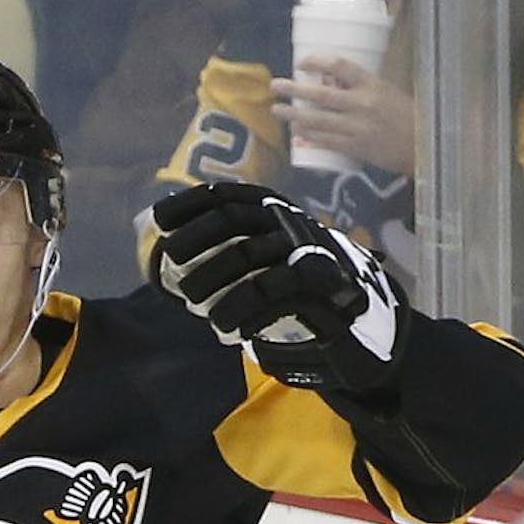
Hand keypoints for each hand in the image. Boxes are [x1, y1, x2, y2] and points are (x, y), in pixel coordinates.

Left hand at [140, 182, 406, 391]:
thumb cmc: (305, 292)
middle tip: (171, 266)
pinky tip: (231, 327)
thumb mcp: (270, 263)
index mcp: (279, 213)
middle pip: (234, 222)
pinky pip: (272, 294)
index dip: (193, 203)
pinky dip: (244, 311)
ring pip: (248, 258)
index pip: (232, 196)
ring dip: (212, 282)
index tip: (159, 219)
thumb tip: (174, 253)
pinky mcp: (323, 290)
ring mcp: (310, 253)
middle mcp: (294, 224)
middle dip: (195, 241)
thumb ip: (233, 252)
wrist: (364, 327)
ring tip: (195, 306)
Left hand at [270, 56, 415, 174]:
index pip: (340, 65)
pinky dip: (309, 137)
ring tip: (277, 110)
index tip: (302, 62)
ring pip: (317, 120)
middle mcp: (362, 104)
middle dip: (294, 89)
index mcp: (373, 84)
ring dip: (294, 115)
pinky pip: (325, 141)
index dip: (318, 61)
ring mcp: (356, 128)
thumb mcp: (387, 92)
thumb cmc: (408, 115)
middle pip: (320, 95)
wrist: (424, 146)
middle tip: (275, 86)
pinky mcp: (354, 148)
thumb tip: (328, 82)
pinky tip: (296, 133)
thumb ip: (360, 87)